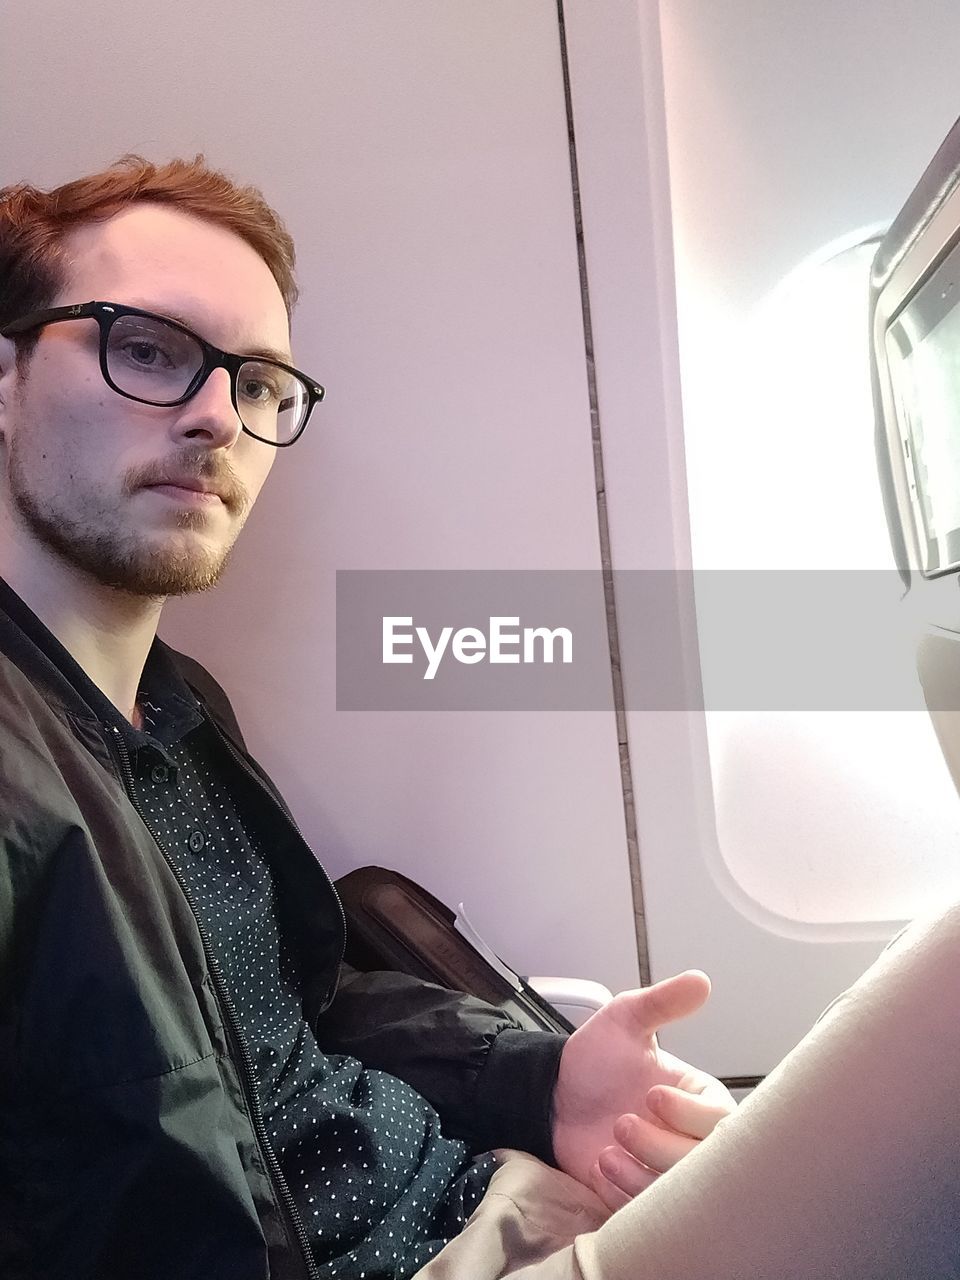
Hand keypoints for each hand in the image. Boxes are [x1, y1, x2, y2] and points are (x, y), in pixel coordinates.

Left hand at [551, 971, 735, 1205]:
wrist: (553, 1098)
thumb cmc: (595, 1058)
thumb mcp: (625, 1020)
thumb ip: (663, 1003)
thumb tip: (702, 980)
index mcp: (700, 1098)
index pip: (721, 1120)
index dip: (689, 1113)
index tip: (651, 1095)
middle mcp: (692, 1138)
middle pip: (704, 1163)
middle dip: (660, 1146)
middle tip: (621, 1123)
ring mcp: (667, 1172)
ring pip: (676, 1192)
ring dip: (639, 1172)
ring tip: (607, 1148)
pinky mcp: (642, 1198)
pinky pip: (647, 1211)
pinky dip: (623, 1194)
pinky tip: (601, 1166)